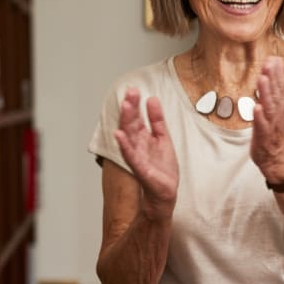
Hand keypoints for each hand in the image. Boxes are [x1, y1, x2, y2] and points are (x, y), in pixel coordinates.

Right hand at [114, 87, 178, 214]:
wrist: (164, 194)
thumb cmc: (162, 169)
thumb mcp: (163, 139)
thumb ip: (157, 120)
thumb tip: (152, 99)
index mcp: (143, 137)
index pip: (137, 117)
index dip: (135, 104)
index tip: (134, 89)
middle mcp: (137, 145)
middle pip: (131, 123)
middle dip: (130, 108)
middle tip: (130, 92)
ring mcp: (137, 156)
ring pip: (129, 136)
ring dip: (126, 121)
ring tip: (125, 106)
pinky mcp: (140, 169)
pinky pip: (130, 156)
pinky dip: (125, 145)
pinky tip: (119, 135)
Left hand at [251, 55, 283, 181]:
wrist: (277, 159)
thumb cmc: (272, 134)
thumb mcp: (272, 111)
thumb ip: (271, 92)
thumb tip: (268, 73)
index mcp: (277, 107)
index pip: (278, 86)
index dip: (276, 72)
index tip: (274, 57)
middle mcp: (276, 114)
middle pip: (275, 93)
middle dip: (272, 78)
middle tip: (269, 63)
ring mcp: (271, 125)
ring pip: (269, 107)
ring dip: (266, 93)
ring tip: (262, 80)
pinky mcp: (265, 137)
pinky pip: (262, 126)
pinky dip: (260, 117)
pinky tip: (256, 108)